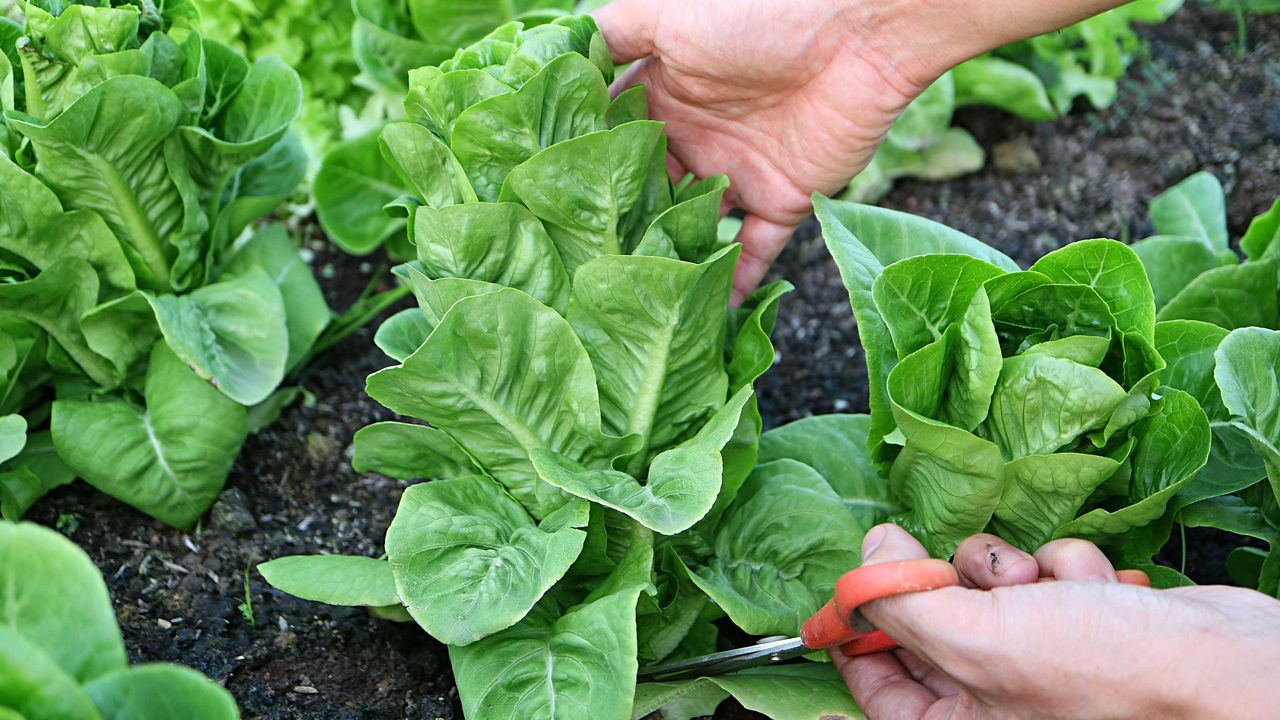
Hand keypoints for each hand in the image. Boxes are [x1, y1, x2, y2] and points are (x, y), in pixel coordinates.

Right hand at [594, 0, 923, 303]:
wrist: (857, 28)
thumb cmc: (758, 11)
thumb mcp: (669, 12)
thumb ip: (614, 34)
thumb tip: (564, 60)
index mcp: (667, 93)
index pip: (616, 140)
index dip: (586, 169)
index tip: (549, 207)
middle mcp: (699, 136)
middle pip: (651, 192)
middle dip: (622, 225)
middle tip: (583, 267)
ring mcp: (741, 171)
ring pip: (695, 227)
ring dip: (669, 258)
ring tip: (630, 300)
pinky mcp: (784, 198)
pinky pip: (754, 251)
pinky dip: (733, 282)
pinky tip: (703, 317)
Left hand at [837, 524, 1279, 718]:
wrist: (1219, 664)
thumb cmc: (1102, 675)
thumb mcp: (975, 641)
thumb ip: (901, 600)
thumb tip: (868, 554)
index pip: (876, 687)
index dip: (853, 636)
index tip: (841, 593)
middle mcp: (995, 696)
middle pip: (929, 623)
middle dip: (946, 589)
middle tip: (954, 575)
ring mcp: (1040, 654)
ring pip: (986, 585)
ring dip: (1011, 572)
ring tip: (1043, 590)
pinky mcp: (1082, 618)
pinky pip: (1040, 573)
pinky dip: (1062, 570)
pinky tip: (1094, 589)